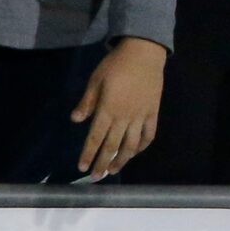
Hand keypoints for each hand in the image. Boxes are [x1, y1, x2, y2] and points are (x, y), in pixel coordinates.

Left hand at [72, 37, 165, 176]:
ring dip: (122, 160)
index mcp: (107, 110)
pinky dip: (142, 146)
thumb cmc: (116, 65)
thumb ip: (87, 102)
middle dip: (103, 163)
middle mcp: (124, 117)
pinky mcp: (153, 112)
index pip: (96, 138)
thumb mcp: (95, 80)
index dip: (88, 154)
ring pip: (131, 144)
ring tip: (114, 170)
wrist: (144, 53)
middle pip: (112, 146)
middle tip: (96, 177)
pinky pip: (148, 134)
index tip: (82, 167)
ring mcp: (140, 116)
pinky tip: (135, 152)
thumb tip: (76, 119)